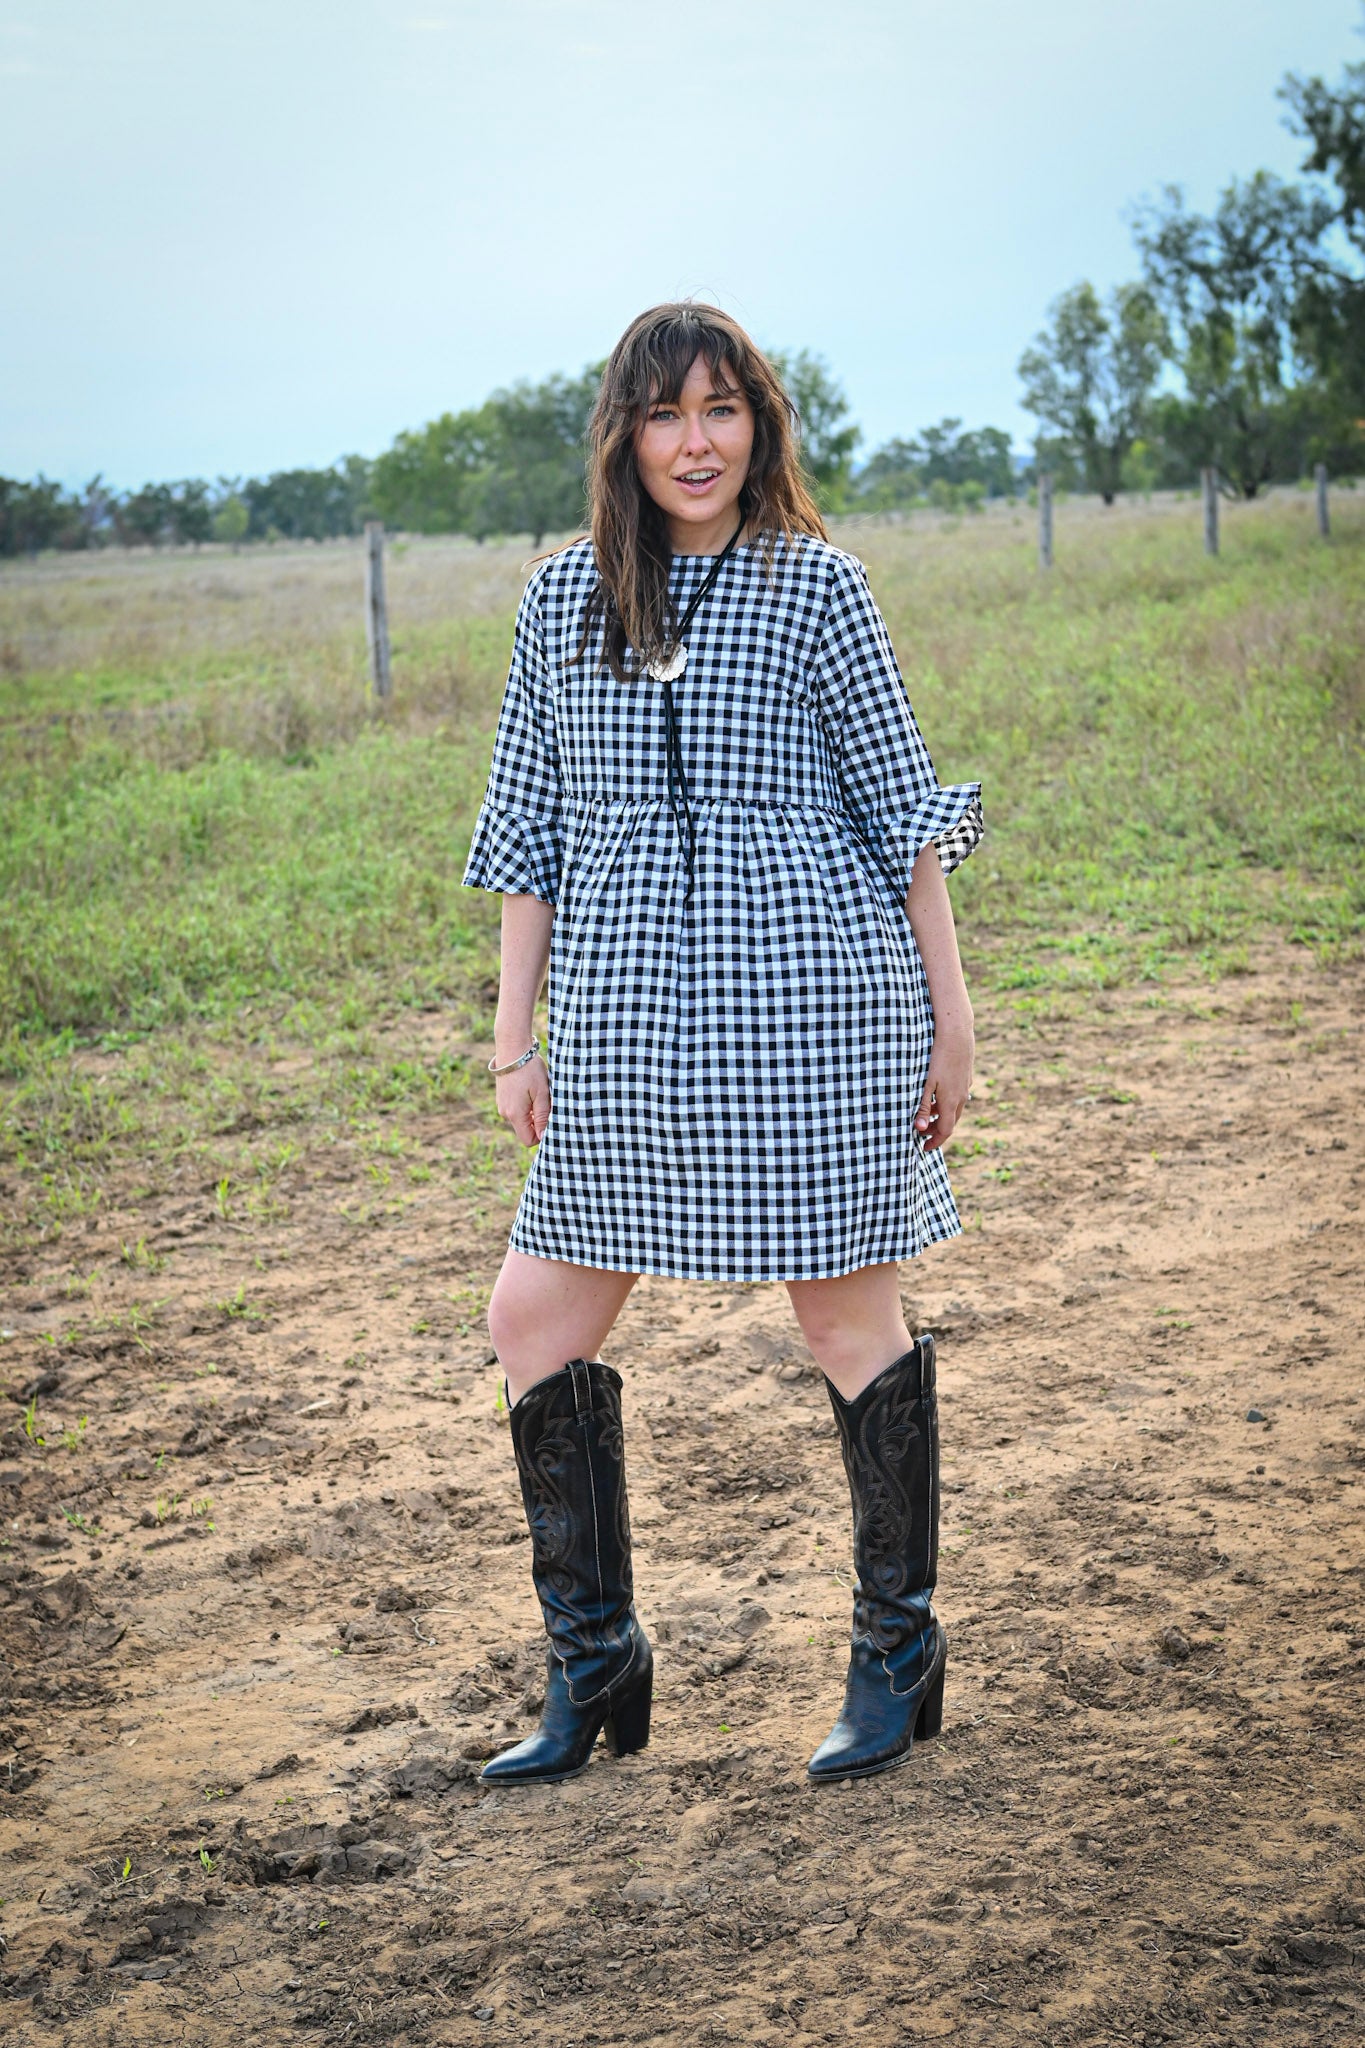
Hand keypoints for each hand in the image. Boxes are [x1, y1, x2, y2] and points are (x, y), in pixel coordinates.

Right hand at [496, 1056, 549, 1146]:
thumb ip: (542, 1117)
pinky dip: (526, 1105)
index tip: (551, 1119)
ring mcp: (502, 1105)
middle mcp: (505, 1113)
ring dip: (533, 1112)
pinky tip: (531, 1089)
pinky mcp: (502, 1097)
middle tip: (547, 1103)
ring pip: (522, 1119)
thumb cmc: (530, 1070)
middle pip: (525, 1130)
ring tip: (539, 1093)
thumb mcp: (542, 1093)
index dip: (541, 1134)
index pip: (528, 1140)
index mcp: (515, 1115)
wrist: (513, 1049)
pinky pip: (516, 1109)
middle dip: (538, 1122)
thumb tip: (543, 1137)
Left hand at [914, 1023, 973, 1152]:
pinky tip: (936, 1095)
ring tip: (927, 1116)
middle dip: (937, 1131)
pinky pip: (957, 1096)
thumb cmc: (938, 1058)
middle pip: (951, 1121)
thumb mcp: (926, 1084)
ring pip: (955, 1108)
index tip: (924, 1148)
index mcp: (950, 1101)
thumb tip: (921, 1129)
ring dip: (942, 1116)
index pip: (945, 1130)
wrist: (956, 1034)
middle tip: (923, 1135)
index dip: (935, 1142)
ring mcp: (965, 1086)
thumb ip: (923, 1107)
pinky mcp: (966, 1076)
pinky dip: (947, 1103)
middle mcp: (961, 1097)